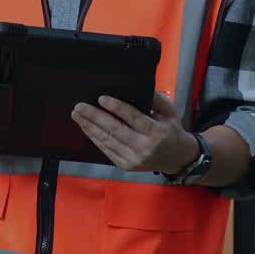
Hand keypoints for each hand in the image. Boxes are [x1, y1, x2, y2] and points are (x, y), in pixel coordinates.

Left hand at [71, 91, 198, 173]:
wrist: (177, 159)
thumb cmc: (171, 130)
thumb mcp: (169, 111)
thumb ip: (156, 98)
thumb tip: (136, 87)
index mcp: (157, 132)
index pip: (133, 118)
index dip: (116, 108)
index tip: (101, 98)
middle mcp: (144, 148)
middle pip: (115, 130)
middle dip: (95, 117)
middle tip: (79, 106)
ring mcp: (134, 159)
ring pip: (107, 141)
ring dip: (90, 127)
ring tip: (77, 115)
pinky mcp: (126, 166)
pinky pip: (106, 150)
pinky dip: (94, 138)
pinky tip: (86, 128)